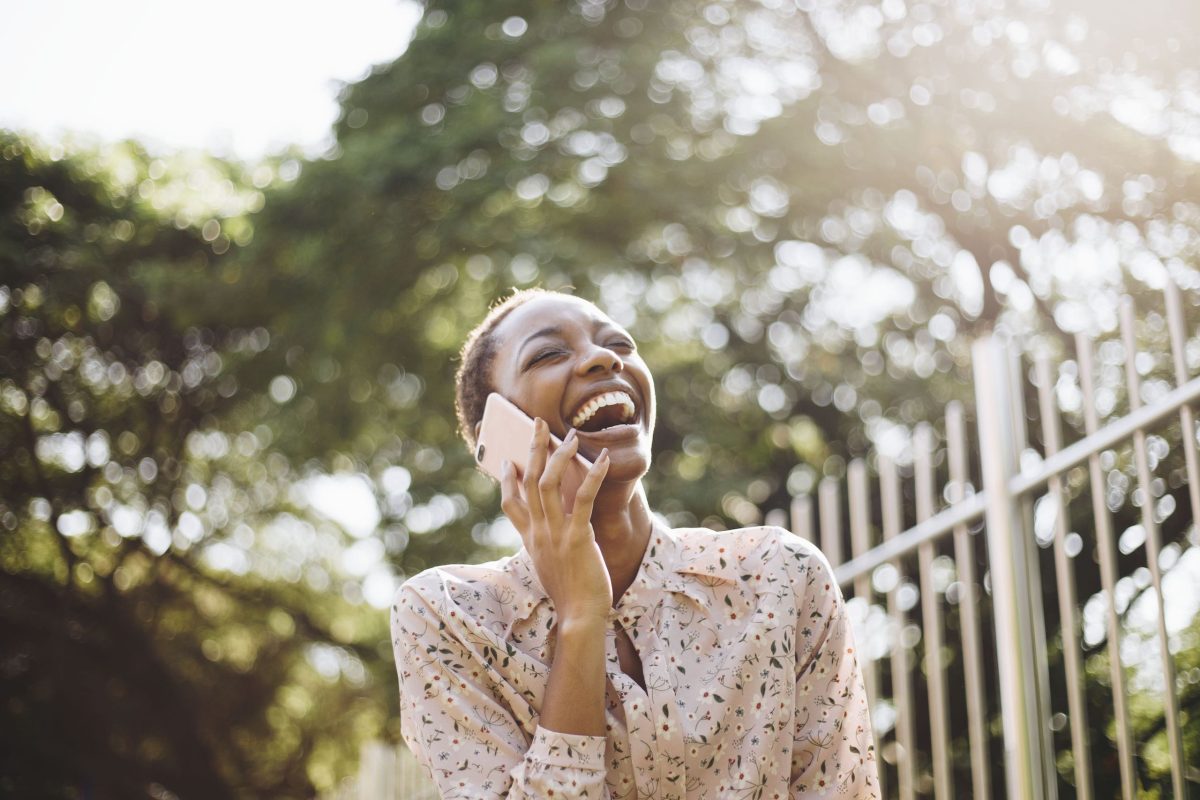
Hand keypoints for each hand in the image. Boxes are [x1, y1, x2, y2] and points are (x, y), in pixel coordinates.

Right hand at [500, 419, 612, 623]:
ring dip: (559, 456)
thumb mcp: (552, 566)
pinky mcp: (577, 537)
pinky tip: (603, 459)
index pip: (510, 505)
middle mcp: (538, 533)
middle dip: (532, 449)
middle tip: (537, 424)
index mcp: (530, 540)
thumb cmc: (571, 594)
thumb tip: (558, 525)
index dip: (508, 481)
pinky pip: (582, 499)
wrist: (579, 617)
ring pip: (549, 484)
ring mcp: (555, 534)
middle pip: (528, 482)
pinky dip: (592, 476)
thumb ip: (549, 544)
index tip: (508, 461)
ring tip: (571, 436)